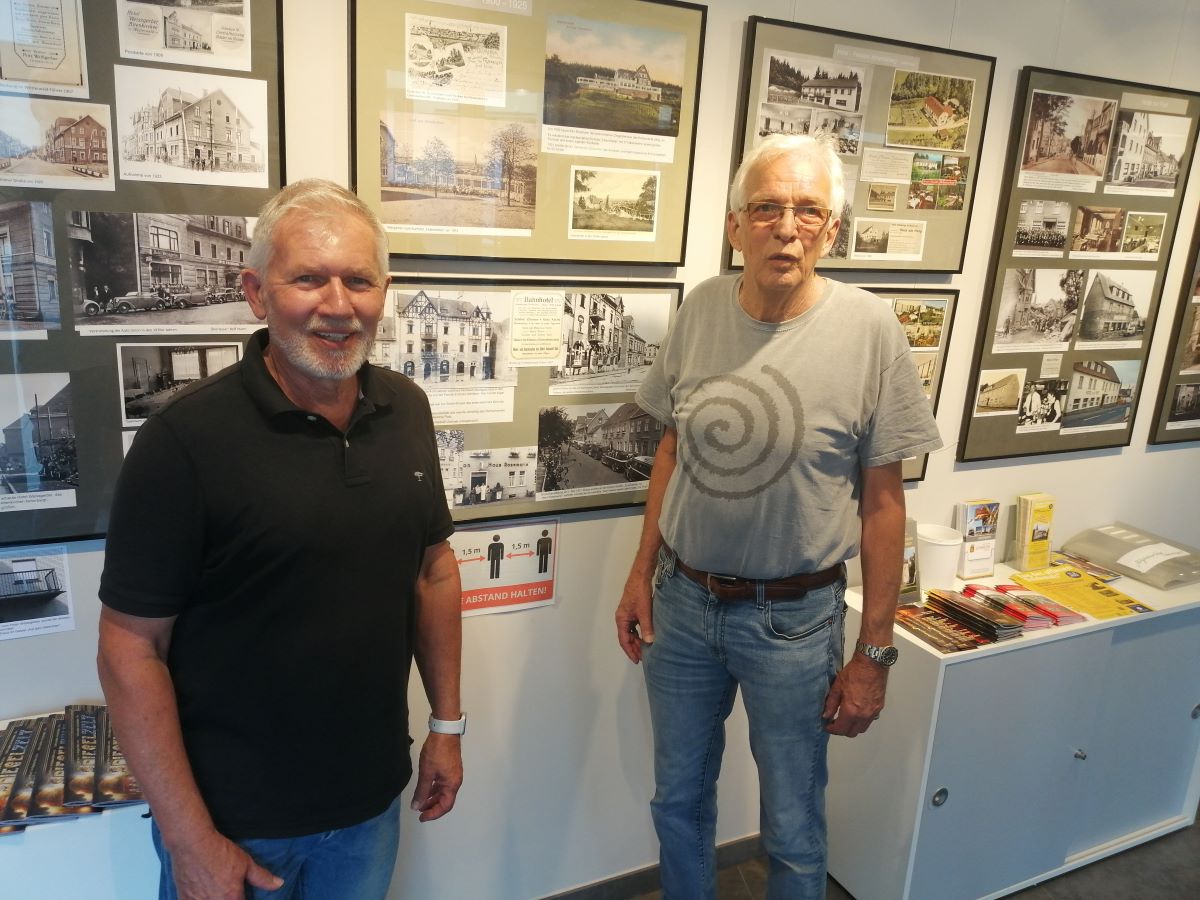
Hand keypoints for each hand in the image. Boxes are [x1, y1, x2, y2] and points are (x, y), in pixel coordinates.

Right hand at [168, 828, 282, 898]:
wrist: (193, 844)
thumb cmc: (219, 852)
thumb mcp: (246, 863)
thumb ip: (262, 877)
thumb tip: (279, 884)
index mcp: (231, 897)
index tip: (241, 896)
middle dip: (228, 899)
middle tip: (228, 892)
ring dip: (214, 899)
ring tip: (216, 892)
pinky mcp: (185, 898)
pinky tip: (203, 895)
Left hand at [410, 732, 462, 821]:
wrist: (445, 731)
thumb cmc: (436, 753)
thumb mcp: (426, 773)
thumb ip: (421, 791)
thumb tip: (416, 806)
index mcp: (452, 785)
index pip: (445, 806)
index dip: (433, 814)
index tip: (421, 817)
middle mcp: (455, 781)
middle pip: (445, 800)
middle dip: (432, 807)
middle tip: (419, 810)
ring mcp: (453, 774)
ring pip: (443, 791)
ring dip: (433, 797)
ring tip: (420, 800)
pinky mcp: (450, 767)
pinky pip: (443, 784)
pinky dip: (434, 789)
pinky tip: (426, 787)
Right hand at [615, 569, 654, 663]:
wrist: (641, 577)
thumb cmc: (640, 592)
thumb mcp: (644, 612)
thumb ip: (646, 627)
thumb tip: (649, 642)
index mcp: (621, 619)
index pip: (624, 640)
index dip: (630, 651)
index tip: (637, 660)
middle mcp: (622, 618)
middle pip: (627, 637)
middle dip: (634, 647)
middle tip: (643, 657)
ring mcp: (627, 614)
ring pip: (631, 632)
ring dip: (637, 640)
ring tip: (646, 649)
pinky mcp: (633, 610)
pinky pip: (634, 626)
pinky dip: (639, 633)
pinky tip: (647, 635)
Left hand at [822, 655, 886, 737]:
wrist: (872, 664)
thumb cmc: (854, 672)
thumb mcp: (837, 686)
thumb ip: (831, 703)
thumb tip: (826, 715)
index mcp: (851, 711)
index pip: (840, 729)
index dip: (831, 729)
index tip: (827, 725)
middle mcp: (863, 715)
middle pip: (852, 733)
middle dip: (842, 730)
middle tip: (835, 722)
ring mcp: (873, 712)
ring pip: (862, 728)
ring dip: (853, 727)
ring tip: (845, 718)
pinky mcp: (880, 707)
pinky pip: (870, 720)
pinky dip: (862, 721)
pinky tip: (857, 712)